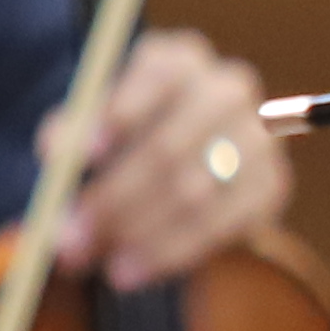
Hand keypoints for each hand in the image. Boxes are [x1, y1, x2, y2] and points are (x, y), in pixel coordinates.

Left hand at [59, 27, 296, 291]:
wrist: (172, 171)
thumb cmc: (120, 143)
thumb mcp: (89, 128)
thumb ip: (71, 135)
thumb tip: (59, 154)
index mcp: (180, 58)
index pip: (157, 77)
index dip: (120, 114)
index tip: (83, 157)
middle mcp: (227, 88)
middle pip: (171, 145)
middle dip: (115, 198)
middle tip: (70, 237)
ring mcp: (257, 137)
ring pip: (195, 191)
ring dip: (137, 233)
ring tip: (93, 263)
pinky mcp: (271, 184)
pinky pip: (222, 226)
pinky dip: (171, 253)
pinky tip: (132, 272)